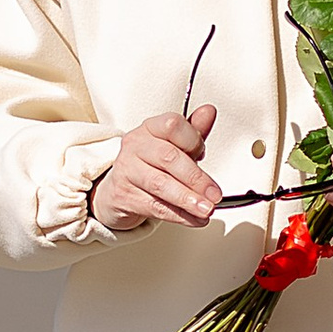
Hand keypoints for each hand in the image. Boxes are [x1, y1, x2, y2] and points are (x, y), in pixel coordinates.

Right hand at [93, 104, 219, 231]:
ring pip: (160, 184)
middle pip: (168, 157)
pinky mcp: (123, 196)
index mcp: (150, 128)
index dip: (193, 140)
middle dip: (196, 178)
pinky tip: (194, 219)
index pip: (172, 125)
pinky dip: (179, 215)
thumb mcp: (174, 146)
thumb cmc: (150, 165)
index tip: (204, 154)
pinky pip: (155, 206)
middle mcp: (135, 146)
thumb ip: (194, 132)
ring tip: (206, 208)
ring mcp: (127, 171)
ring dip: (187, 199)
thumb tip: (209, 112)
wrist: (118, 190)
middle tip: (214, 194)